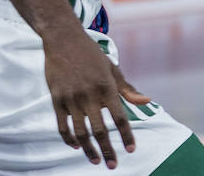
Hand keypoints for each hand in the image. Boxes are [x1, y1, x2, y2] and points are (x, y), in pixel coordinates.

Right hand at [44, 34, 151, 168]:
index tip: (131, 149)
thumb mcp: (112, 69)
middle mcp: (89, 95)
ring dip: (89, 150)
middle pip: (100, 130)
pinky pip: (62, 126)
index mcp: (106, 87)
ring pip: (80, 132)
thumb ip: (128, 89)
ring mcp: (71, 98)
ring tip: (96, 160)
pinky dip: (69, 139)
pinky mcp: (56, 100)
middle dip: (108, 150)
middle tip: (113, 165)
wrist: (63, 40)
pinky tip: (76, 146)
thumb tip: (147, 102)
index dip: (126, 136)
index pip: (120, 117)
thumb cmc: (91, 55)